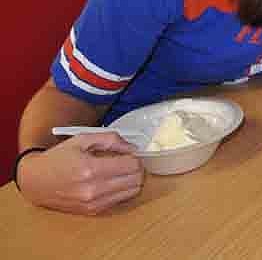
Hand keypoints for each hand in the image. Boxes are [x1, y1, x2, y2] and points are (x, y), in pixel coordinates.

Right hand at [16, 133, 143, 214]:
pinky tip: (112, 182)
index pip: (131, 165)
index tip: (130, 153)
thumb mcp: (82, 139)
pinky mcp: (92, 211)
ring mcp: (93, 203)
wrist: (36, 181)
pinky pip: (120, 201)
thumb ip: (110, 139)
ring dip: (132, 180)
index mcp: (90, 169)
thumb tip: (132, 147)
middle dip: (136, 168)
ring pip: (132, 192)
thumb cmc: (58, 158)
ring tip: (120, 171)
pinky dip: (122, 190)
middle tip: (128, 161)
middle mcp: (93, 189)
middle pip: (136, 180)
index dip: (135, 157)